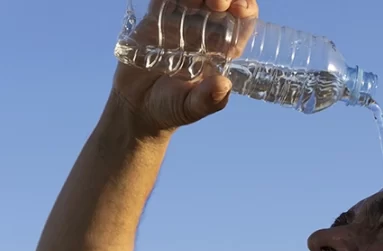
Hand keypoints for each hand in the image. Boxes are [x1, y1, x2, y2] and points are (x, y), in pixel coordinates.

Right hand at [111, 0, 258, 134]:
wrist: (136, 107)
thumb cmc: (171, 109)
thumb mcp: (191, 108)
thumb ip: (207, 100)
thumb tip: (223, 85)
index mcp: (222, 48)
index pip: (243, 20)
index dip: (246, 7)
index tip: (239, 9)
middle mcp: (205, 31)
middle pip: (223, 0)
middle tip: (218, 3)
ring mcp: (181, 22)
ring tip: (195, 0)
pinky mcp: (156, 18)